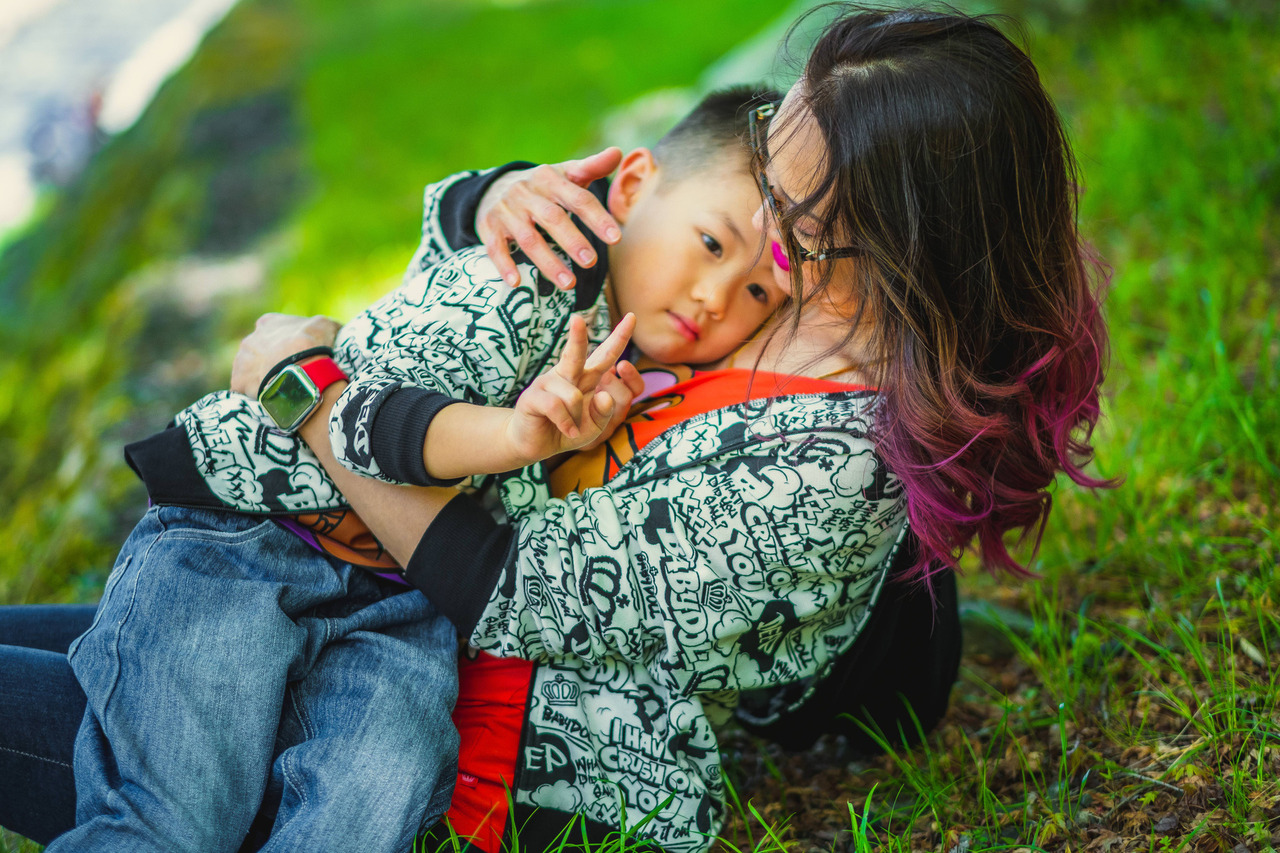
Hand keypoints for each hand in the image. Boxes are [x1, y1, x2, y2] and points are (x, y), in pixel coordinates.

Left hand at [230, 313, 340, 396]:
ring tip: (281, 389)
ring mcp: (242, 361)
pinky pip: (245, 390)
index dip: (284, 342)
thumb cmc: (314, 345)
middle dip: (271, 360)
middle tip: (289, 373)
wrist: (301, 370)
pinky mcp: (238, 382)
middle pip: (259, 351)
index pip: (272, 329)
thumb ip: (323, 326)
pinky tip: (270, 400)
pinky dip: (255, 394)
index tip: (295, 352)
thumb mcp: (326, 326)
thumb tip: (335, 329)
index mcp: (268, 323)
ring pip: (250, 370)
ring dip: (262, 377)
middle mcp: (250, 339)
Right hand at [476, 148, 623, 289]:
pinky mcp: (489, 226)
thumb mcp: (565, 173)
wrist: (495, 186)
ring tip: (569, 283)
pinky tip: (516, 282)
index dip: (597, 218)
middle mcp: (526, 192)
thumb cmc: (543, 186)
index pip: (578, 198)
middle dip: (573, 241)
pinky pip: (495, 248)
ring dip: (548, 262)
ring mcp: (506, 210)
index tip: (616, 238)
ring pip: (528, 238)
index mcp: (550, 178)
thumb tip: (618, 152)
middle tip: (592, 263)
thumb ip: (592, 167)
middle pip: (553, 218)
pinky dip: (505, 265)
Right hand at [505, 313, 643, 464]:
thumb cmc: (568, 430)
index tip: (632, 317)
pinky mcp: (532, 396)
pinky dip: (566, 424)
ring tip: (569, 426)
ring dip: (576, 418)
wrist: (537, 445)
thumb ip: (604, 413)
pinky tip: (566, 431)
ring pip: (572, 396)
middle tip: (577, 318)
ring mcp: (548, 382)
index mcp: (586, 376)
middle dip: (577, 336)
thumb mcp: (595, 427)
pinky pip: (557, 407)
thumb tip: (604, 396)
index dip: (619, 337)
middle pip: (576, 353)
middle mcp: (567, 374)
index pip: (605, 355)